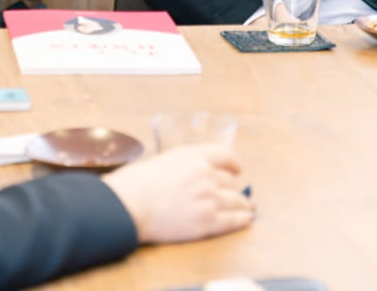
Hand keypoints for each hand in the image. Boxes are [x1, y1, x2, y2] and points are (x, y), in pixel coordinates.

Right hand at [103, 143, 254, 243]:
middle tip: (235, 193)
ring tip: (248, 207)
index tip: (237, 169)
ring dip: (243, 204)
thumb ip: (182, 165)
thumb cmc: (136, 183)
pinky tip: (246, 219)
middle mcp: (206, 175)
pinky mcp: (208, 222)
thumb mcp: (162, 160)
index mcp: (193, 157)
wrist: (129, 205)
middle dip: (232, 188)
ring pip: (237, 200)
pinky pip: (233, 221)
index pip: (225, 155)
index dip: (234, 163)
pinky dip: (242, 220)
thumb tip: (192, 174)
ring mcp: (209, 199)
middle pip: (230, 181)